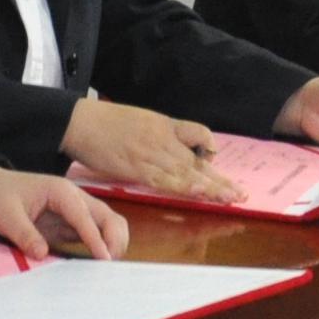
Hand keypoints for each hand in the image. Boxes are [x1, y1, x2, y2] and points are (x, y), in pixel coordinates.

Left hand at [0, 167, 127, 263]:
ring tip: (106, 267)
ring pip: (108, 224)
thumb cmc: (0, 196)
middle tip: (108, 266)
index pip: (85, 216)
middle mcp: (76, 199)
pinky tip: (96, 265)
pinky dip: (102, 248)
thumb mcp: (6, 215)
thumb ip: (24, 234)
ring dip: (113, 243)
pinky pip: (95, 235)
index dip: (96, 238)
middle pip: (108, 217)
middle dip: (114, 240)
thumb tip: (42, 255)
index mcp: (61, 191)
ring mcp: (77, 211)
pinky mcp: (73, 224)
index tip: (104, 259)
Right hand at [63, 98, 237, 202]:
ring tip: (229, 199)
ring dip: (210, 187)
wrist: (79, 121)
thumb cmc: (103, 121)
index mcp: (163, 125)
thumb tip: (167, 149)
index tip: (215, 160)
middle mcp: (162, 139)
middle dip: (219, 180)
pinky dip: (182, 186)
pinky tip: (199, 191)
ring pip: (186, 172)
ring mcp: (151, 153)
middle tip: (240, 195)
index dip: (209, 150)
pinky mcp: (136, 167)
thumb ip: (156, 133)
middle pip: (197, 161)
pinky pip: (164, 180)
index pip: (197, 134)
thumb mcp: (137, 119)